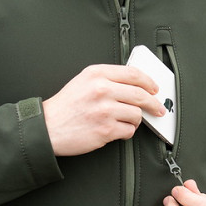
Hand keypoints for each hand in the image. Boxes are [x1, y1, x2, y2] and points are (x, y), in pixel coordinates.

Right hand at [42, 64, 164, 155]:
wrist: (47, 128)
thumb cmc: (64, 107)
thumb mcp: (82, 81)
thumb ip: (106, 79)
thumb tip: (134, 85)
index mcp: (96, 74)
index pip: (133, 74)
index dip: (149, 81)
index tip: (154, 88)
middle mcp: (102, 90)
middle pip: (141, 94)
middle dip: (154, 104)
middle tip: (157, 108)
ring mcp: (105, 110)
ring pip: (137, 114)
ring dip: (135, 120)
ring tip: (126, 121)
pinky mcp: (106, 129)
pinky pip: (129, 130)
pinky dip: (126, 132)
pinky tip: (118, 130)